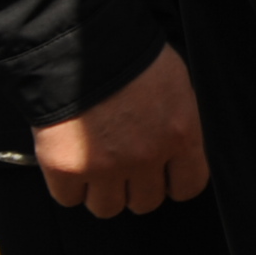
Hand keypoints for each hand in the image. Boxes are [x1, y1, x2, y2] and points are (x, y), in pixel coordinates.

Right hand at [32, 43, 209, 215]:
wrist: (80, 46)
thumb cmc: (132, 57)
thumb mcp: (176, 86)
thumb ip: (179, 123)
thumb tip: (179, 148)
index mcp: (181, 134)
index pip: (189, 186)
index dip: (174, 182)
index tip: (164, 175)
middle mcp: (146, 157)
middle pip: (145, 203)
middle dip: (136, 187)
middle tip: (125, 166)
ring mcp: (104, 167)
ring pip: (107, 208)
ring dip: (101, 191)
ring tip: (96, 165)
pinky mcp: (65, 169)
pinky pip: (69, 199)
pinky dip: (69, 186)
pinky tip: (71, 162)